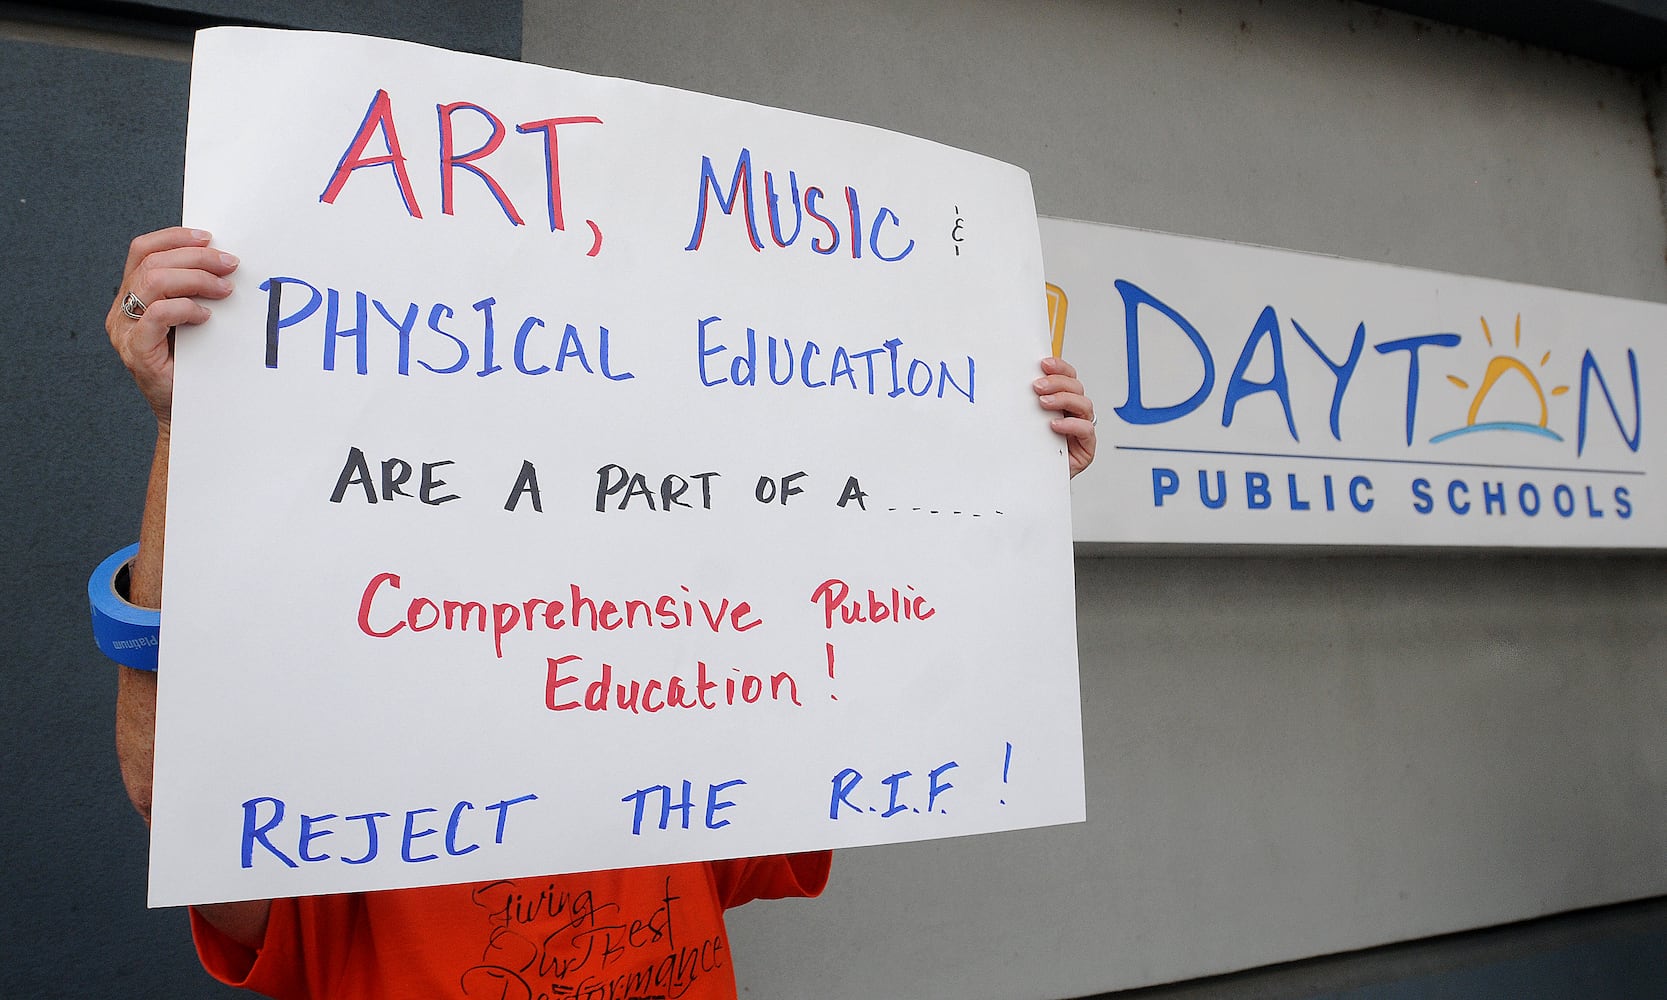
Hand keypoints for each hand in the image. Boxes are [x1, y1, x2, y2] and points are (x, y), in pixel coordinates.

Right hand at [106, 227, 237, 429]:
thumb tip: (223, 262)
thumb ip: (193, 292)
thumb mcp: (191, 320)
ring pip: (153, 283)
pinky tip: (206, 316)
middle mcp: (121, 310)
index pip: (143, 251)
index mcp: (131, 296)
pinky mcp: (137, 352)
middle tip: (230, 264)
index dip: (174, 238)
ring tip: (224, 289)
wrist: (185, 412)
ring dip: (195, 279)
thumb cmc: (192, 365)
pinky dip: (185, 309)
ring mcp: (125, 332)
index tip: (209, 238)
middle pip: (152, 263)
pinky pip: (157, 315)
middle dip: (196, 258)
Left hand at [1034, 356, 1095, 477]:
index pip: (1068, 377)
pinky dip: (1071, 425)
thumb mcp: (1025, 421)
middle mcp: (1074, 413)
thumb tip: (1010, 381)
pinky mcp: (1086, 447)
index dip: (1059, 368)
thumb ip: (1025, 403)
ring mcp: (1081, 429)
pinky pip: (1086, 430)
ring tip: (1043, 403)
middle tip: (1037, 386)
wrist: (1031, 480)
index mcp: (1063, 402)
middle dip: (1057, 383)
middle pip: (1076, 388)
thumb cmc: (1030, 448)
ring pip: (1084, 405)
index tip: (1044, 364)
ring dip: (1063, 400)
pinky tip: (1055, 425)